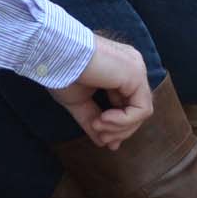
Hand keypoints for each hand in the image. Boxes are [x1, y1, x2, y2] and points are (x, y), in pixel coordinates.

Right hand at [48, 34, 151, 148]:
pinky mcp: (135, 74)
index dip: (119, 126)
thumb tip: (104, 143)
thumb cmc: (61, 70)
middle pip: (138, 110)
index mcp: (120, 70)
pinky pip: (141, 109)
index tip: (103, 140)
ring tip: (97, 125)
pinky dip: (123, 121)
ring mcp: (136, 69)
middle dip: (119, 130)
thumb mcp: (80, 101)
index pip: (129, 104)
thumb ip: (94, 119)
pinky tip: (104, 118)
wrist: (54, 54)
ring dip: (119, 128)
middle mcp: (132, 67)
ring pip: (142, 112)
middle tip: (101, 137)